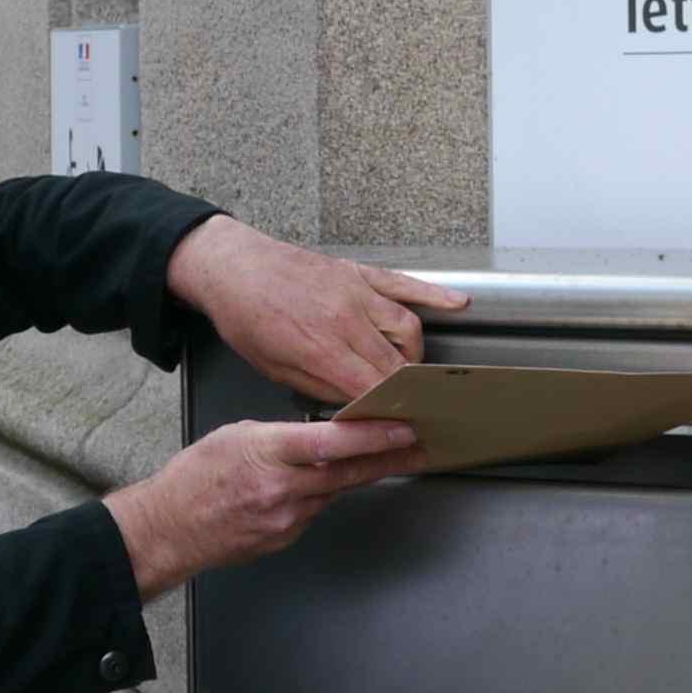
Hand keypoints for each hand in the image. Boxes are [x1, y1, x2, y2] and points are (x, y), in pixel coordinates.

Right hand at [105, 415, 426, 597]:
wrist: (170, 529)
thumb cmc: (195, 479)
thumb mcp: (236, 436)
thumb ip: (282, 436)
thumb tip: (318, 437)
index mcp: (268, 452)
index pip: (333, 442)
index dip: (373, 436)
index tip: (403, 429)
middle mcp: (282, 488)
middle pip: (348, 472)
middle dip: (389, 458)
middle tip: (420, 448)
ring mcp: (286, 518)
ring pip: (335, 491)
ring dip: (356, 475)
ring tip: (383, 460)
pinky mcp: (286, 537)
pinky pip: (315, 511)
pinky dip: (320, 496)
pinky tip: (311, 489)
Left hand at [166, 217, 469, 405]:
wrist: (234, 268)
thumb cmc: (247, 318)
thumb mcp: (275, 369)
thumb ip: (321, 388)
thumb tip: (355, 404)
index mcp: (321, 348)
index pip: (373, 388)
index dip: (389, 410)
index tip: (400, 423)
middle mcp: (346, 319)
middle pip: (396, 363)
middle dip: (406, 389)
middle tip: (412, 404)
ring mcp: (357, 292)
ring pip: (409, 327)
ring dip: (415, 355)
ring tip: (409, 370)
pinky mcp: (359, 273)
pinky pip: (405, 285)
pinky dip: (435, 295)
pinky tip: (457, 303)